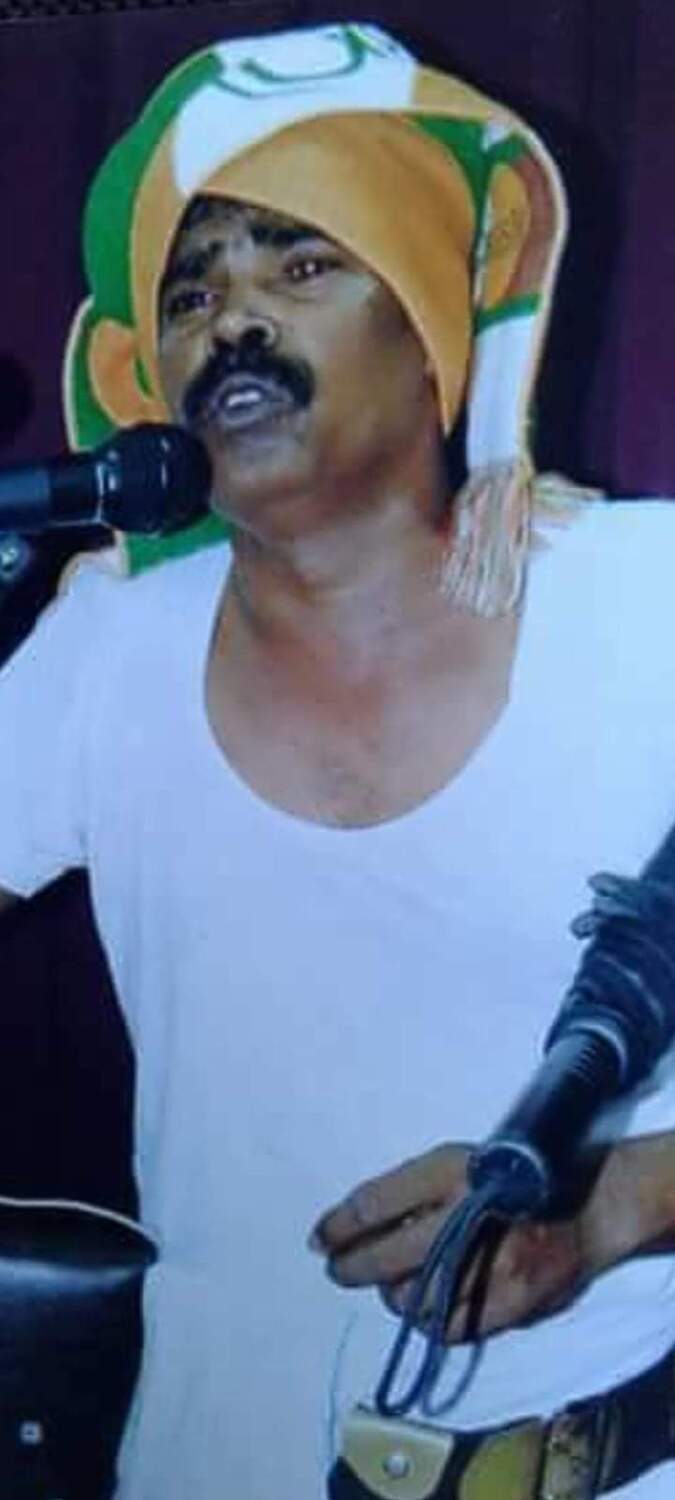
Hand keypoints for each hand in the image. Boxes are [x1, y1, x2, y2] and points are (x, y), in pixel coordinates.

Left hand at [309, 1142, 589, 1341]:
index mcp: (451, 1170)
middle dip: (351, 1266)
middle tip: (337, 1269)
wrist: (587, 1206)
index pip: (375, 1202)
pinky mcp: (507, 1303)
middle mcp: (468, 1215)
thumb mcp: (461, 1161)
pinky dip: (429, 1318)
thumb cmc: (513, 1178)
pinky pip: (446, 1325)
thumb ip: (413, 1190)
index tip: (319, 1238)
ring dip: (394, 1293)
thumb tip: (348, 1225)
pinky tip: (429, 1304)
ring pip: (412, 1296)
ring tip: (394, 1283)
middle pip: (385, 1256)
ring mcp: (489, 1264)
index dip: (338, 1225)